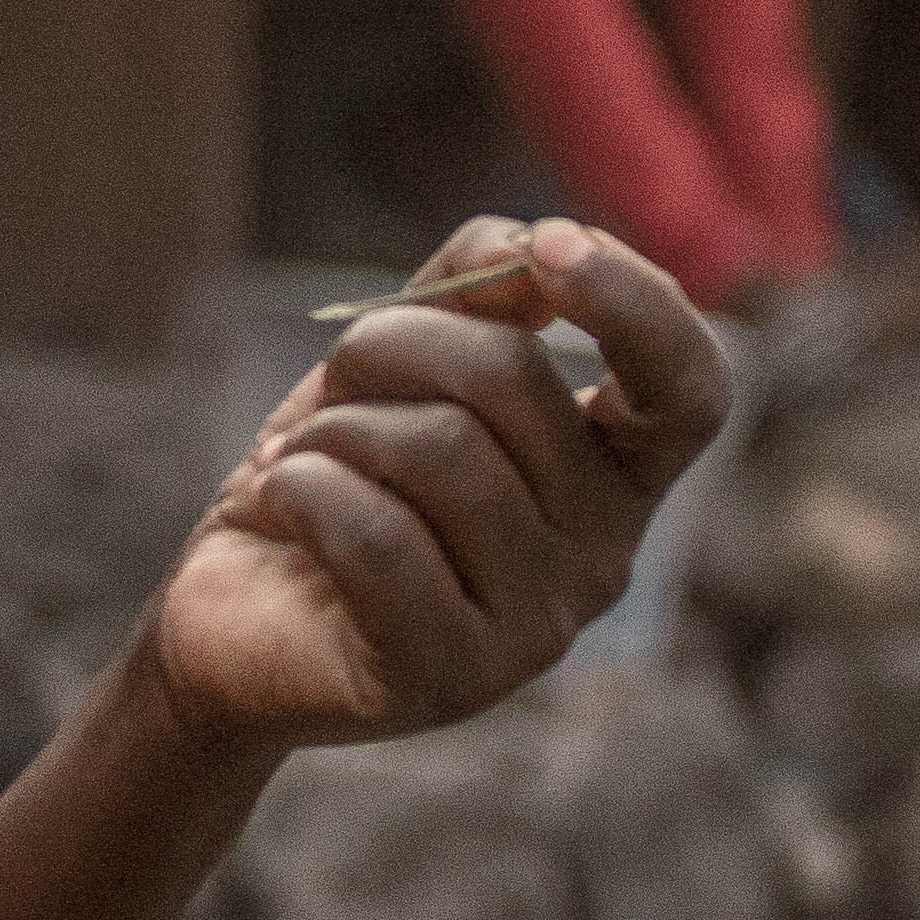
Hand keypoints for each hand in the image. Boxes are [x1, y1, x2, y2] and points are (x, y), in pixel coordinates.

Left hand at [134, 217, 724, 755]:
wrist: (229, 617)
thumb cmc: (337, 477)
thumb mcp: (403, 361)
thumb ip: (478, 288)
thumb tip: (534, 243)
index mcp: (614, 475)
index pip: (690, 387)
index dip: (635, 302)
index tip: (550, 245)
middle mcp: (603, 558)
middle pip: (514, 382)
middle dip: (390, 345)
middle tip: (335, 390)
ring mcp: (538, 629)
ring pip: (438, 450)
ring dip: (334, 427)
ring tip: (304, 462)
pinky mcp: (452, 676)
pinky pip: (373, 534)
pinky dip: (297, 488)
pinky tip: (278, 507)